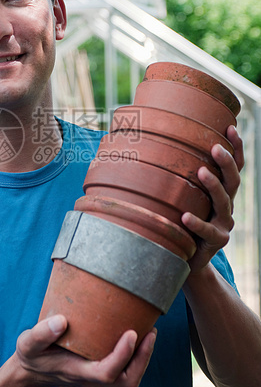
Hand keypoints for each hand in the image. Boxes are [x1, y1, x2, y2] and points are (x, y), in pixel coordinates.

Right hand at [16, 315, 155, 386]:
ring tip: (149, 331)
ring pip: (130, 378)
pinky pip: (125, 370)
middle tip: (151, 332)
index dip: (123, 355)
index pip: (107, 373)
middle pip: (127, 381)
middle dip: (143, 358)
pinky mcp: (101, 373)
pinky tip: (136, 333)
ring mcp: (98, 380)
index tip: (132, 333)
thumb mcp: (28, 343)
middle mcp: (92, 381)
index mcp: (77, 374)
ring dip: (143, 357)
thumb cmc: (32, 356)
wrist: (31, 373)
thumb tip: (62, 320)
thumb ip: (41, 333)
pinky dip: (135, 355)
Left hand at [182, 125, 243, 272]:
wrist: (186, 259)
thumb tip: (150, 144)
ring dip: (213, 186)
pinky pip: (208, 231)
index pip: (234, 167)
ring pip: (224, 203)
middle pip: (233, 181)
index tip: (230, 127)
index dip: (236, 148)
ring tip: (201, 171)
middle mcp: (227, 206)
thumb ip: (176, 177)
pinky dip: (197, 223)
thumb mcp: (182, 198)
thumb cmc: (180, 222)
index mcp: (221, 192)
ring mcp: (224, 224)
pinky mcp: (216, 242)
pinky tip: (185, 216)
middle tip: (215, 147)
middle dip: (226, 162)